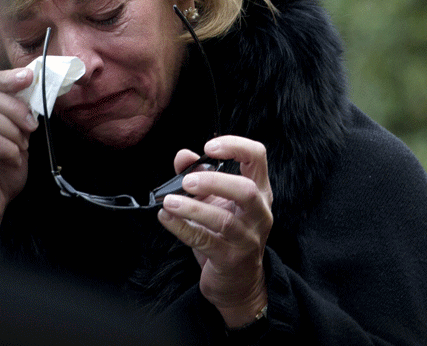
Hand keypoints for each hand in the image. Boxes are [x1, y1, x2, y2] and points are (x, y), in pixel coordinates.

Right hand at [0, 67, 37, 269]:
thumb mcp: (16, 138)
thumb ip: (18, 114)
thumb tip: (31, 86)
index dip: (5, 78)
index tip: (27, 78)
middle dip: (16, 108)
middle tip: (31, 125)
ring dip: (13, 130)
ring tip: (21, 146)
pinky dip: (9, 148)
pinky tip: (13, 159)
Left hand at [158, 136, 272, 327]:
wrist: (238, 281)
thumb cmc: (227, 235)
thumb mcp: (216, 201)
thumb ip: (200, 175)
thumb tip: (183, 156)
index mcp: (260, 191)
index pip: (257, 157)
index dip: (235, 146)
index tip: (209, 147)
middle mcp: (259, 213)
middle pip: (246, 189)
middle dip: (214, 181)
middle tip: (187, 181)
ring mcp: (248, 238)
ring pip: (224, 219)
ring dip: (192, 207)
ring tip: (169, 201)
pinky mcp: (231, 258)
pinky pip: (205, 241)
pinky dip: (182, 227)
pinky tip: (166, 217)